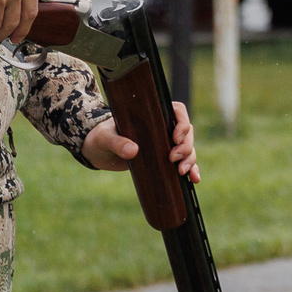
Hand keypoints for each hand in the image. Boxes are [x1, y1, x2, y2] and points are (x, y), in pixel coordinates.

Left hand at [80, 101, 199, 181]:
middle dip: (186, 146)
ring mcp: (164, 144)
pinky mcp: (163, 160)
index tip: (175, 138)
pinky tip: (194, 180)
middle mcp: (162, 128)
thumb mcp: (105, 138)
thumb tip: (133, 151)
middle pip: (186, 132)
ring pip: (188, 148)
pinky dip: (191, 170)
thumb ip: (117, 142)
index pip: (177, 111)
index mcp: (151, 115)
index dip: (182, 123)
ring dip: (190, 160)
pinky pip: (183, 163)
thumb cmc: (101, 137)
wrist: (98, 151)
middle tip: (173, 158)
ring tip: (181, 172)